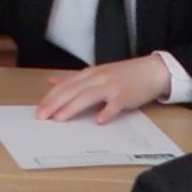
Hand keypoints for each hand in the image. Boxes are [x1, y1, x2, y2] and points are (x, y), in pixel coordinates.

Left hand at [36, 56, 170, 122]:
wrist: (152, 70)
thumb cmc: (125, 75)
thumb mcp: (97, 73)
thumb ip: (74, 79)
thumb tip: (51, 82)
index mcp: (89, 74)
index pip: (65, 86)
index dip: (50, 97)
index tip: (38, 110)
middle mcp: (98, 78)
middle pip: (72, 90)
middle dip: (55, 104)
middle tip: (42, 117)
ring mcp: (112, 86)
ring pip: (88, 96)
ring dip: (73, 107)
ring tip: (60, 119)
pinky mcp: (126, 96)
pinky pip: (115, 104)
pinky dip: (107, 112)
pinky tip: (99, 121)